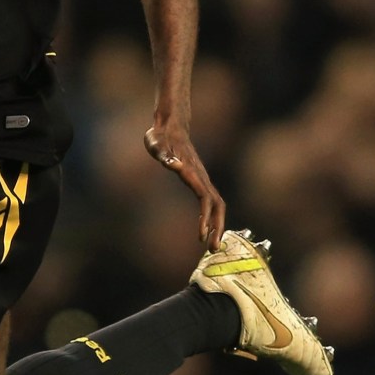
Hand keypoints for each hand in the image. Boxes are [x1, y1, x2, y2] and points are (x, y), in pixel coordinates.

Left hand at [144, 123, 225, 251]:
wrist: (170, 126)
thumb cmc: (160, 137)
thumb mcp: (156, 144)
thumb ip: (165, 155)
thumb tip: (175, 165)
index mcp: (191, 171)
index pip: (204, 198)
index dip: (205, 217)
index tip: (203, 234)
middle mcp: (201, 176)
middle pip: (217, 205)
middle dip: (217, 227)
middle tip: (213, 248)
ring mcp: (202, 178)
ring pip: (217, 205)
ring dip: (217, 224)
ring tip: (212, 245)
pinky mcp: (200, 180)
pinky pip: (211, 202)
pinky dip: (212, 217)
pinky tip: (207, 229)